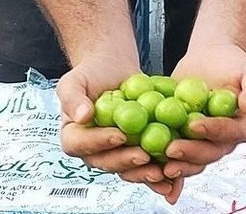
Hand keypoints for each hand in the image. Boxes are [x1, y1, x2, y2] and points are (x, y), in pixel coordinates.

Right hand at [56, 51, 184, 203]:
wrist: (112, 68)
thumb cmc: (90, 74)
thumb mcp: (74, 81)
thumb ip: (72, 98)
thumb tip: (83, 116)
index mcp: (74, 137)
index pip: (82, 144)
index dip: (100, 142)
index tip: (118, 135)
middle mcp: (94, 151)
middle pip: (107, 162)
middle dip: (126, 161)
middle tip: (144, 155)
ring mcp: (115, 154)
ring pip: (127, 169)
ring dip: (143, 174)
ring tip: (160, 171)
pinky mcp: (134, 152)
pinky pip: (145, 166)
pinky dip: (158, 174)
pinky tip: (172, 178)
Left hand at [156, 42, 245, 185]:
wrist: (210, 58)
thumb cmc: (233, 63)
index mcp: (243, 127)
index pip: (229, 133)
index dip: (213, 130)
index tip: (194, 124)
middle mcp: (225, 141)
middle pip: (209, 153)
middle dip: (190, 153)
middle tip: (171, 149)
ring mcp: (204, 143)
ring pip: (193, 160)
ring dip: (178, 164)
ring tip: (159, 164)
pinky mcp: (187, 140)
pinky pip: (178, 156)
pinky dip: (166, 165)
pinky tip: (153, 167)